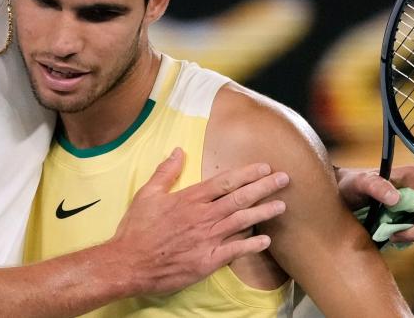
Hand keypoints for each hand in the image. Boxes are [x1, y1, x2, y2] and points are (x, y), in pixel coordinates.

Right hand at [110, 148, 288, 294]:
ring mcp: (206, 239)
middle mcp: (202, 216)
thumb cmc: (136, 229)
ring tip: (282, 205)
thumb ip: (165, 172)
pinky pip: (234, 250)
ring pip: (242, 221)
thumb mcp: (147, 194)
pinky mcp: (207, 260)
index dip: (247, 174)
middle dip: (264, 187)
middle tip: (284, 180)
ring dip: (264, 212)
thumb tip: (177, 150)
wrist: (128, 263)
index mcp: (189, 198)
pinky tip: (266, 240)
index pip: (225, 181)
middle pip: (239, 198)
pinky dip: (251, 245)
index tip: (264, 167)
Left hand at [335, 164, 413, 244]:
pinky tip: (391, 234)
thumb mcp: (359, 183)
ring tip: (391, 234)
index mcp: (413, 176)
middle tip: (400, 234)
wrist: (342, 193)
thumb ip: (376, 186)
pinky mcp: (407, 214)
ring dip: (412, 234)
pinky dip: (406, 236)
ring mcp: (413, 203)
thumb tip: (396, 198)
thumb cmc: (351, 183)